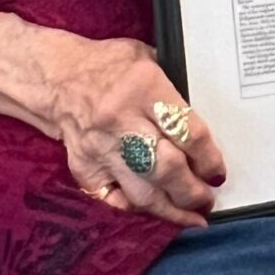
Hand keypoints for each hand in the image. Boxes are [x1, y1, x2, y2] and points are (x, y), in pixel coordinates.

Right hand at [42, 30, 226, 227]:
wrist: (57, 77)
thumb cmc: (110, 65)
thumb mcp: (149, 58)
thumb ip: (175, 87)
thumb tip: (203, 125)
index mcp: (144, 88)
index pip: (185, 132)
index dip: (208, 158)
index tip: (217, 172)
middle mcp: (121, 121)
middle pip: (166, 168)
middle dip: (192, 191)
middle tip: (207, 199)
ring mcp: (100, 149)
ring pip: (141, 192)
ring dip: (171, 209)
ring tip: (192, 216)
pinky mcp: (84, 168)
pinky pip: (113, 201)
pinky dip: (136, 211)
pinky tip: (156, 213)